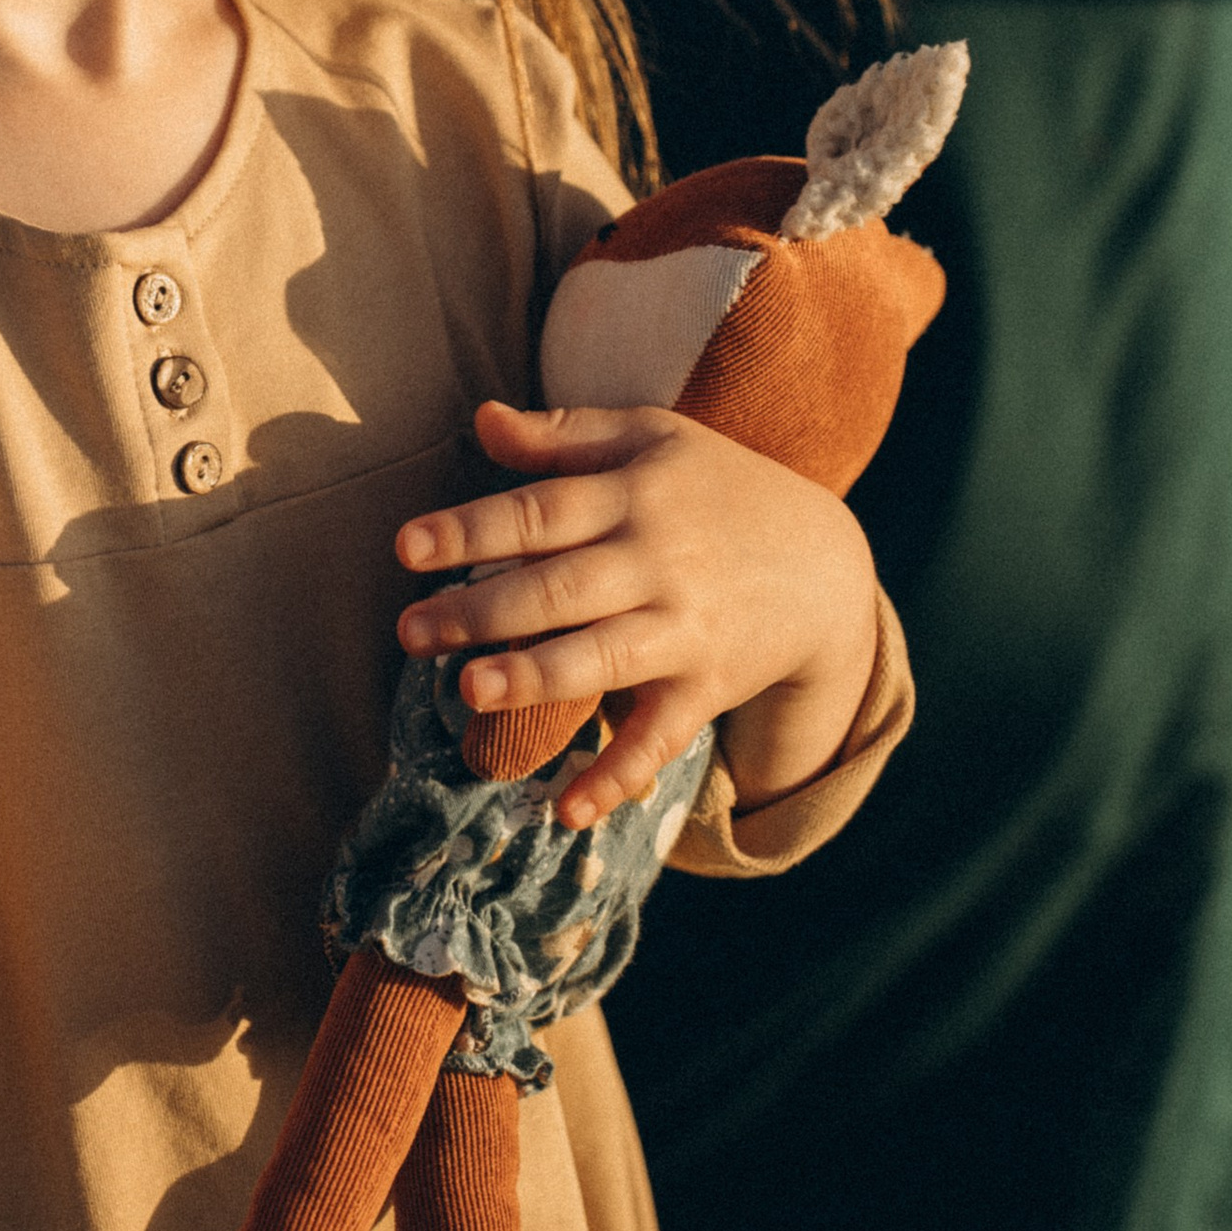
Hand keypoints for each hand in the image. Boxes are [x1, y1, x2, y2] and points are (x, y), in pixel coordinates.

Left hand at [396, 402, 877, 827]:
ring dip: (537, 678)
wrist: (824, 564)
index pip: (540, 513)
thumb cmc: (716, 489)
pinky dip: (617, 777)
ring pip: (603, 659)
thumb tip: (482, 420)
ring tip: (470, 690)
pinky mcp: (706, 687)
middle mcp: (657, 562)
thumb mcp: (652, 440)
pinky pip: (659, 739)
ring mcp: (684, 629)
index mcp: (634, 495)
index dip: (471, 530)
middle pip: (559, 588)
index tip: (406, 550)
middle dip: (481, 611)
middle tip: (410, 632)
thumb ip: (564, 434)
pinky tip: (565, 810)